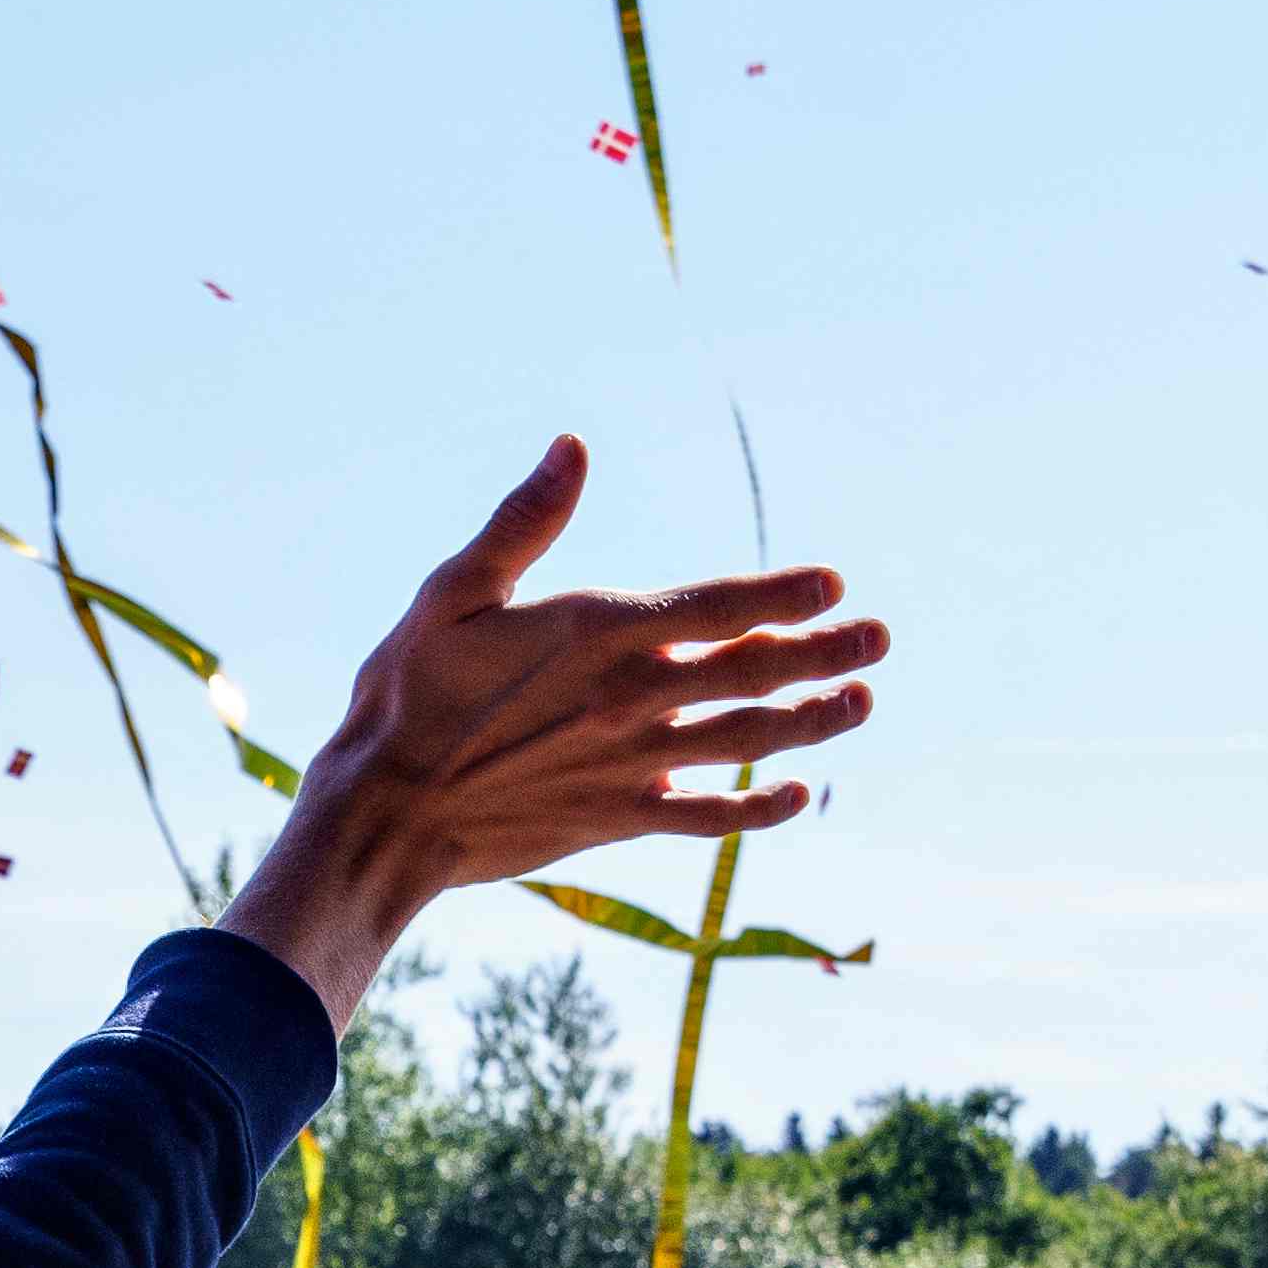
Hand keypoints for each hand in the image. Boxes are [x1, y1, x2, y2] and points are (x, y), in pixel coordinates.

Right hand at [212, 448, 878, 1026]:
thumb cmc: (407, 694)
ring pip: (748, 740)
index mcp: (600, 634)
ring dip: (814, 723)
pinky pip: (709, 816)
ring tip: (861, 701)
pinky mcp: (618, 821)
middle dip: (825, 652)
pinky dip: (760, 808)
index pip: (718, 607)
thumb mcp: (451, 593)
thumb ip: (522, 523)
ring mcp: (633, 765)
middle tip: (881, 638)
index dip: (784, 594)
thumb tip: (572, 447)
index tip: (834, 584)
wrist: (386, 815)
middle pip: (754, 672)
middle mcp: (634, 699)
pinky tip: (798, 795)